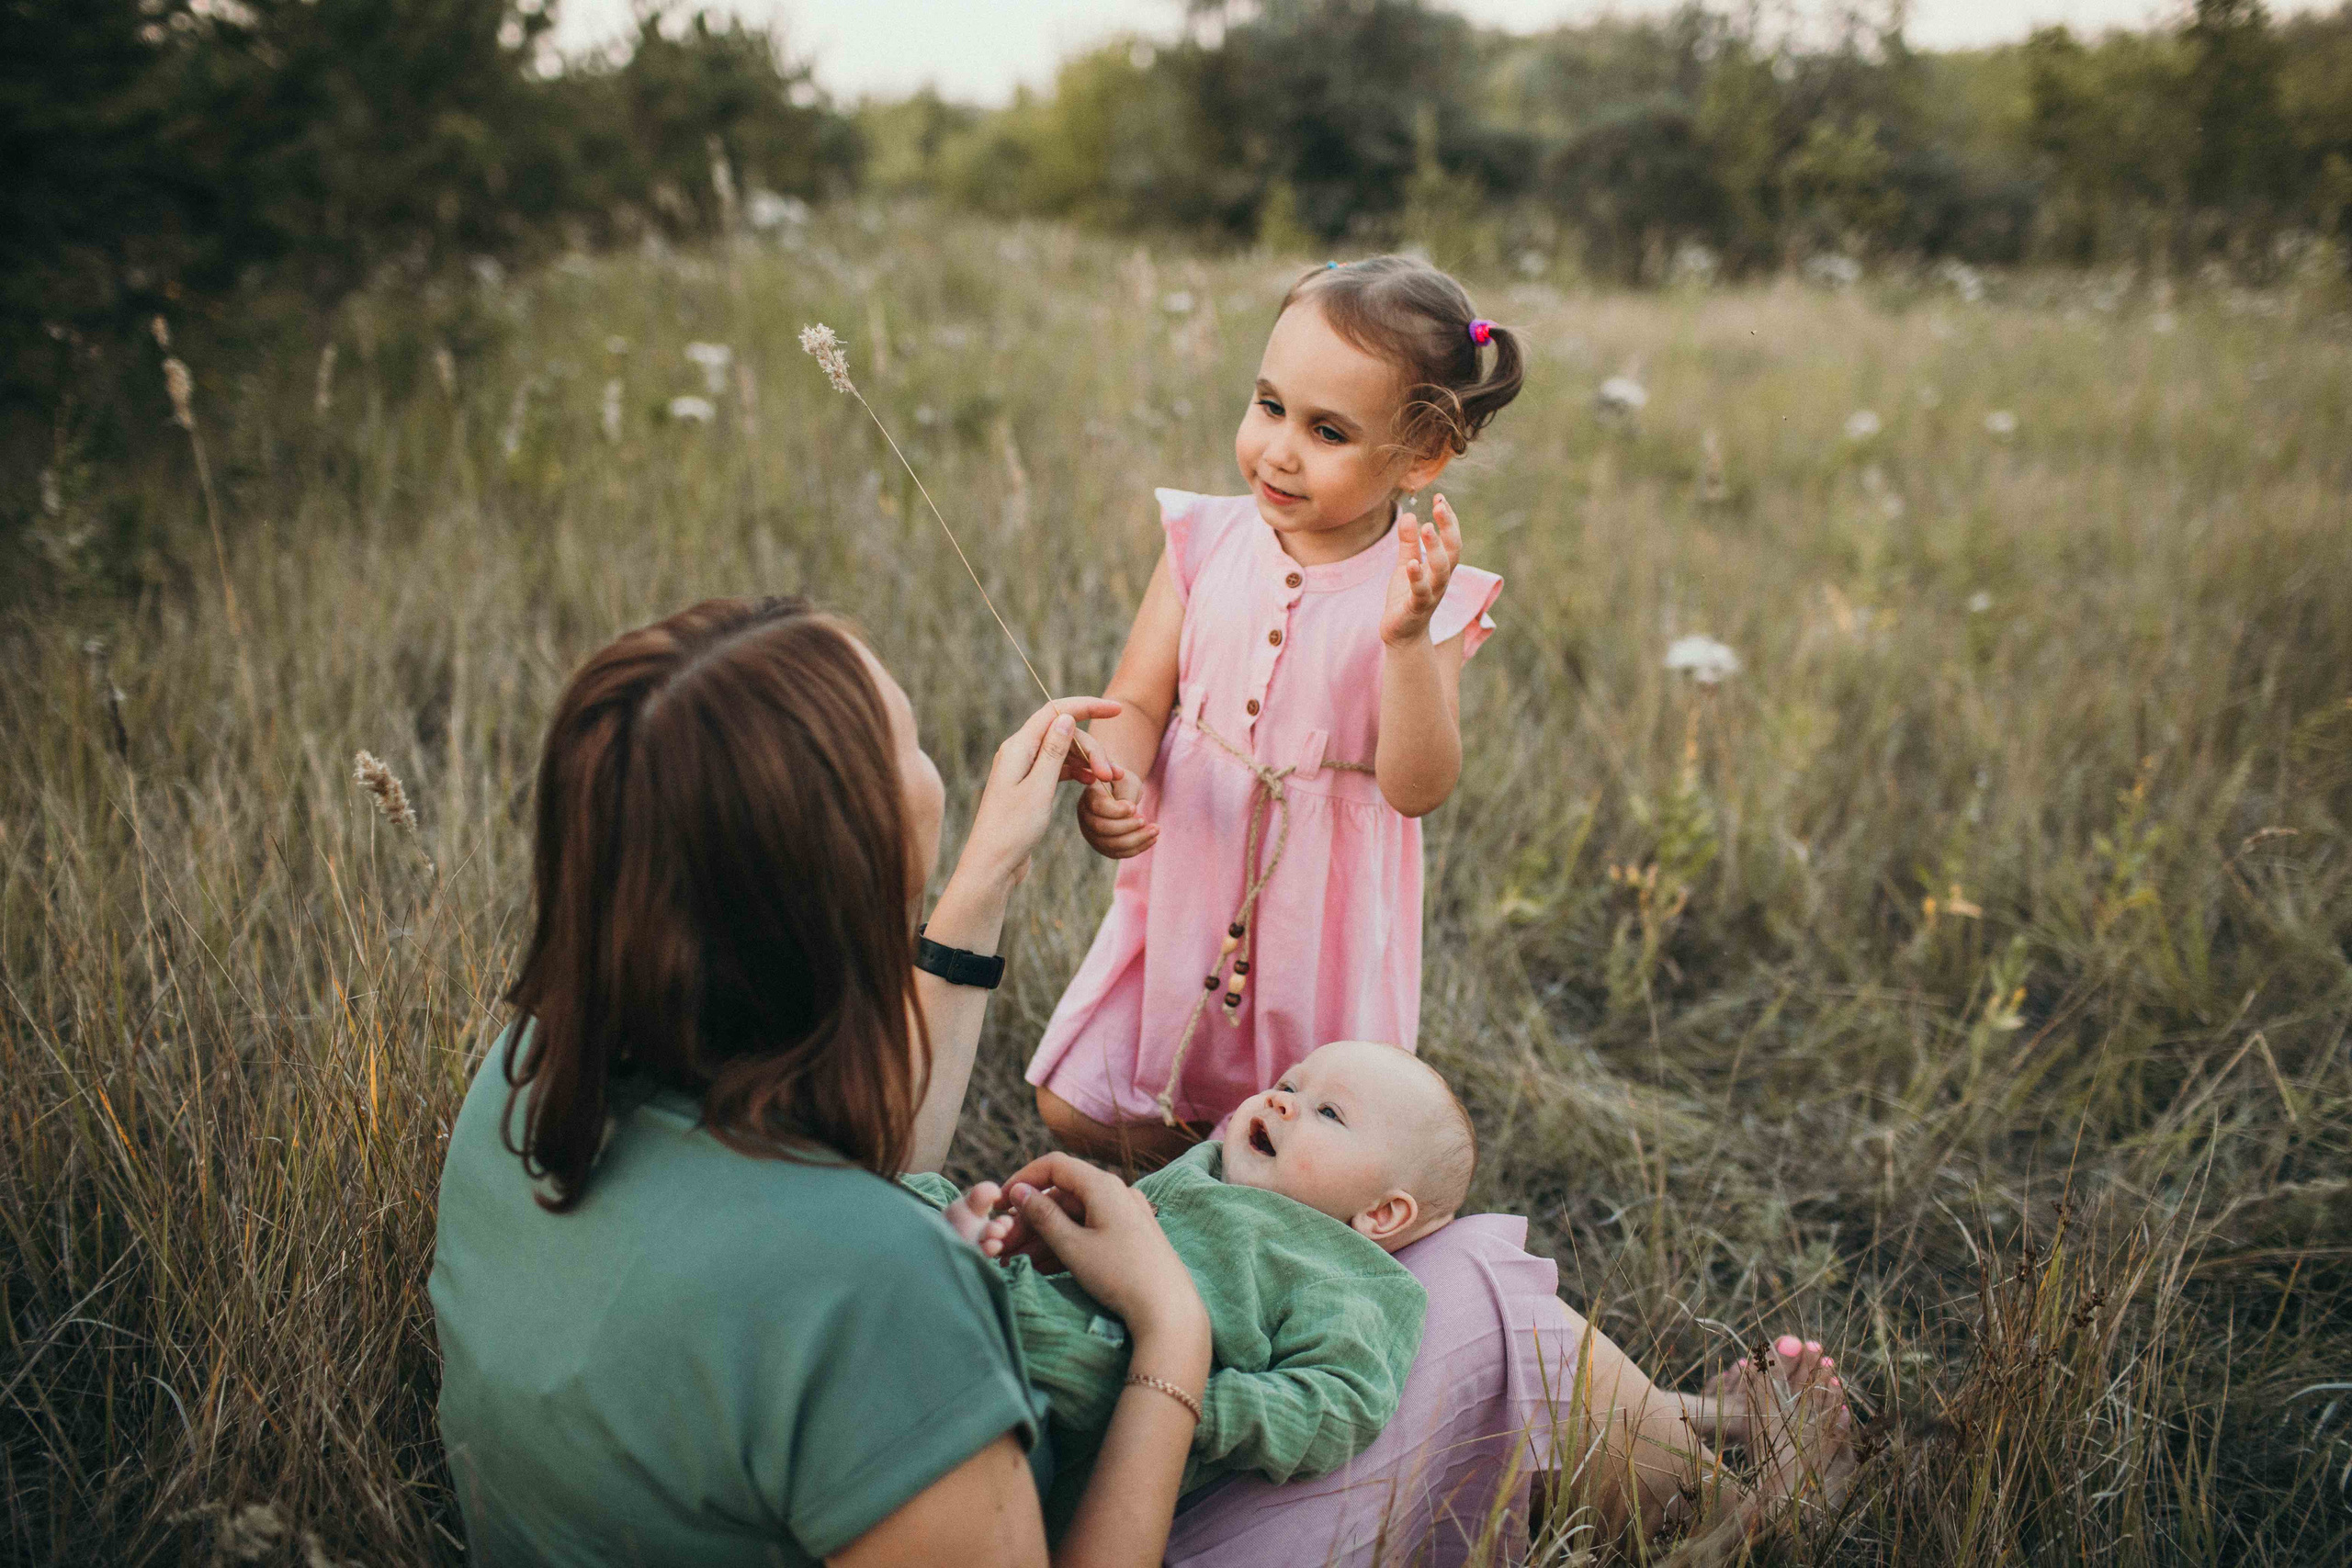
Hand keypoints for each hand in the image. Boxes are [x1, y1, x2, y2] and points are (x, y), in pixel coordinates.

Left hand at [957, 697, 1120, 886]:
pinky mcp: (1028, 787)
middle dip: (1092, 748)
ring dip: (1088, 761)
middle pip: (1063, 733)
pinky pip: (1057, 769)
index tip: (1117, 710)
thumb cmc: (1012, 830)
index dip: (1088, 706)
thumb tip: (1065, 717)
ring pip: (1063, 752)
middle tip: (1112, 776)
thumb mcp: (1038, 789)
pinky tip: (1094, 783)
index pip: (1056, 712)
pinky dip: (1077, 772)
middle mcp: (1018, 753)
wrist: (993, 865)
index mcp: (1018, 747)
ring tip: (1111, 780)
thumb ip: (1054, 752)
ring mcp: (1023, 770)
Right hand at [990, 1152, 1206, 1345]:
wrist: (1169, 1310)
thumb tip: (1020, 1192)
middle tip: (1002, 1244)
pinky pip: (1090, 1231)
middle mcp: (1117, 1192)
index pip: (1053, 1166)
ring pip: (1074, 1216)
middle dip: (1029, 1219)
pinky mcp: (1131, 1236)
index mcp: (1102, 1186)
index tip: (1000, 1202)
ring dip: (1044, 1235)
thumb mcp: (1073, 1246)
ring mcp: (1126, 1214)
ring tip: (1016, 1260)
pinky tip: (1043, 1267)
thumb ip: (1043, 1216)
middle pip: (1062, 1195)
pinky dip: (1066, 1244)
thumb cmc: (1120, 1275)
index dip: (1023, 1179)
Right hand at [1075, 762, 1155, 859]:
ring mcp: (1092, 835)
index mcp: (1089, 797)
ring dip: (1137, 839)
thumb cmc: (1123, 784)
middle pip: (1102, 828)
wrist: (1119, 792)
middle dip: (1127, 826)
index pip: (1098, 807)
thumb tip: (1129, 814)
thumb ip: (1125, 796)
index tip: (1134, 807)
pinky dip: (1138, 848)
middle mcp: (1086, 818)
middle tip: (1145, 819)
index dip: (1117, 811)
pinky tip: (1153, 838)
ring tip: (1156, 829)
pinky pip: (1119, 853)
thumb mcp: (1125, 782)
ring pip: (1111, 845)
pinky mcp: (1103, 847)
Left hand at [1379, 493, 1462, 647]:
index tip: (1441, 497)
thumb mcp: (1406, 565)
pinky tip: (1412, 563)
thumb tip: (1410, 515)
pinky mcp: (1416, 607)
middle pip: (1452, 551)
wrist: (1401, 634)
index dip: (1449, 519)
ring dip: (1435, 548)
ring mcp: (1431, 594)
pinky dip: (1417, 577)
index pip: (1451, 540)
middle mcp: (1441, 580)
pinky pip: (1421, 591)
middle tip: (1440, 505)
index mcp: (1441, 568)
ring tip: (1426, 527)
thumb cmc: (1406, 598)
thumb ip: (1408, 543)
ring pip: (1441, 570)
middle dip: (1448, 528)